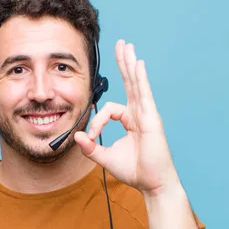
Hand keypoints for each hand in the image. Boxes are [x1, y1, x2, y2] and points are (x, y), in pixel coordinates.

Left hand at [74, 39, 180, 196]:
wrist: (152, 184)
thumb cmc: (134, 171)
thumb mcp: (105, 158)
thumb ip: (90, 147)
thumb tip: (75, 135)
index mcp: (130, 120)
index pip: (109, 109)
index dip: (97, 121)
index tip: (91, 136)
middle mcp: (139, 114)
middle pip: (129, 83)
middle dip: (123, 63)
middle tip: (120, 44)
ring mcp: (147, 115)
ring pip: (136, 84)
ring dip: (130, 64)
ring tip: (127, 46)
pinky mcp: (151, 120)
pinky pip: (144, 95)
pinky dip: (140, 79)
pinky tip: (138, 64)